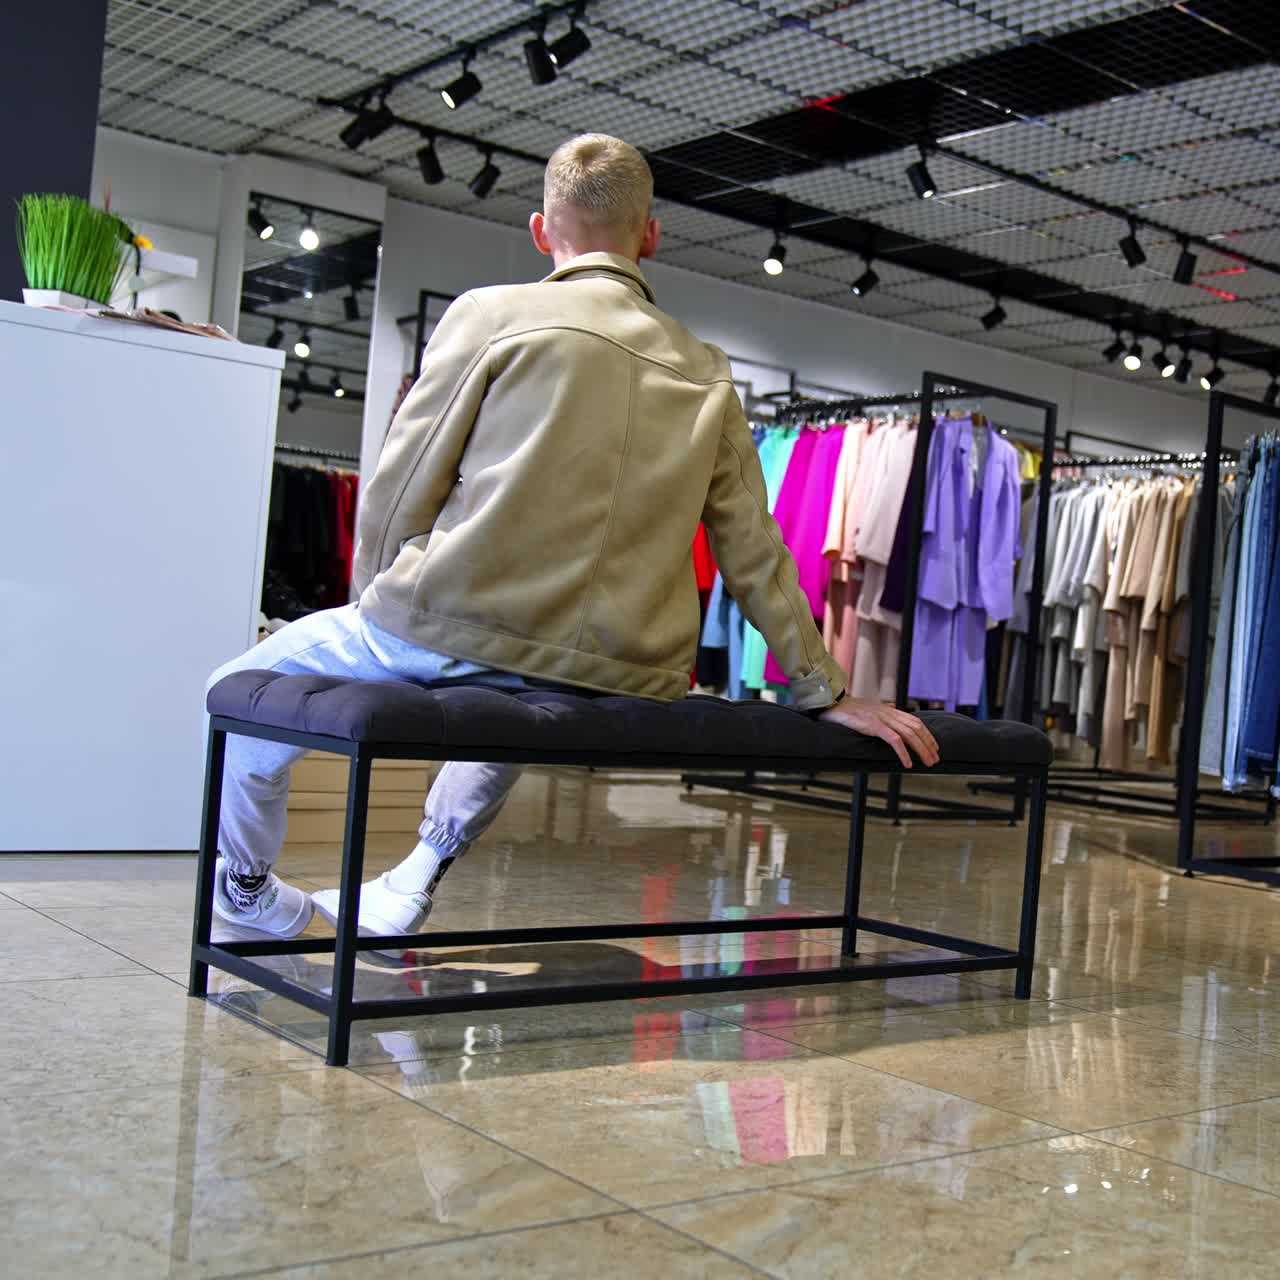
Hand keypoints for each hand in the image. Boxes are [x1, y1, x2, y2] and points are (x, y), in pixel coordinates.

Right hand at [817, 696, 939, 768]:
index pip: (915, 721)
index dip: (927, 734)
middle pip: (916, 728)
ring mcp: (881, 718)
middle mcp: (889, 712)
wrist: (831, 703)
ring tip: (927, 762)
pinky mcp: (873, 725)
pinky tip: (908, 763)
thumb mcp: (868, 708)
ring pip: (909, 734)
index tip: (934, 747)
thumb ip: (882, 708)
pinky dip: (903, 752)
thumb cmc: (846, 708)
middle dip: (929, 744)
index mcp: (889, 709)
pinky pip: (893, 739)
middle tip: (935, 759)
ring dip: (921, 750)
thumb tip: (892, 706)